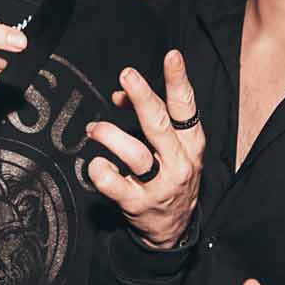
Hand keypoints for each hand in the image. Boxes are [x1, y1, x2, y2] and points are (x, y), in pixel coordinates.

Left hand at [84, 50, 202, 250]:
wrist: (172, 228)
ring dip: (110, 135)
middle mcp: (178, 163)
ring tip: (95, 129)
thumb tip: (119, 94)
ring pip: (135, 155)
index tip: (172, 57)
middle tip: (127, 75)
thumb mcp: (169, 146)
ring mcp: (159, 186)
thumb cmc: (169, 175)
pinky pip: (113, 184)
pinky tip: (96, 165)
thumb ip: (147, 117)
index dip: (179, 81)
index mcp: (190, 144)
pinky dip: (100, 170)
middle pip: (160, 126)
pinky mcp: (137, 205)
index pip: (187, 108)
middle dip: (143, 98)